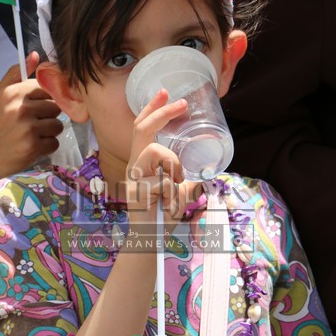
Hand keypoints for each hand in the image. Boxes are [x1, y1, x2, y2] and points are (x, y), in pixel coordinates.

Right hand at [0, 52, 62, 182]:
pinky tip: (34, 145)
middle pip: (55, 107)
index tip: (39, 106)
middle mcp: (22, 109)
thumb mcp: (0, 94)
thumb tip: (35, 56)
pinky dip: (47, 146)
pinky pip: (55, 142)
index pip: (47, 89)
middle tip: (34, 122)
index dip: (46, 98)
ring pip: (58, 125)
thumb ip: (17, 73)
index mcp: (14, 93)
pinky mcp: (34, 147)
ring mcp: (29, 129)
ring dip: (49, 131)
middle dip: (48, 115)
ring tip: (34, 134)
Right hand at [126, 89, 195, 234]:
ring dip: (174, 166)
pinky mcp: (136, 190)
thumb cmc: (161, 217)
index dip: (152, 109)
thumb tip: (202, 174)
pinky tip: (167, 205)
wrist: (149, 242)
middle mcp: (134, 165)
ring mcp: (133, 177)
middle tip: (181, 103)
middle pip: (142, 128)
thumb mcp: (179, 194)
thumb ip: (185, 182)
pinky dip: (173, 194)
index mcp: (142, 163)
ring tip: (175, 187)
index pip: (142, 128)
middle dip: (162, 112)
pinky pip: (164, 181)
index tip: (164, 92)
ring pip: (157, 151)